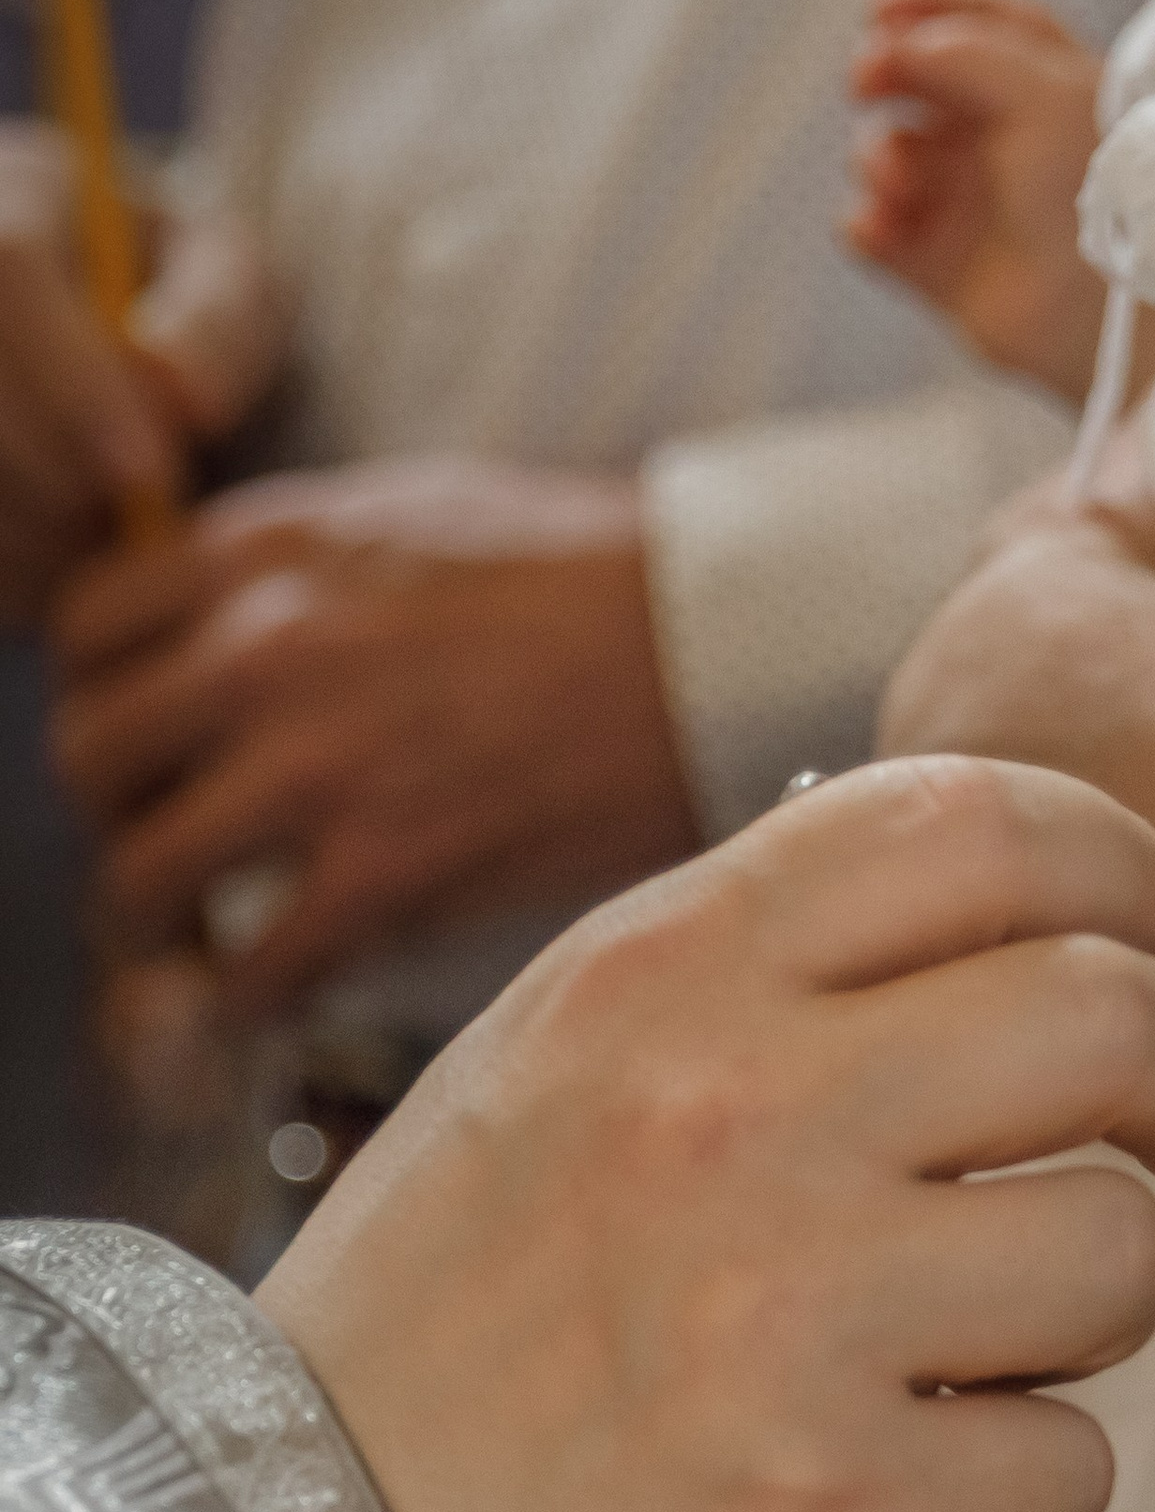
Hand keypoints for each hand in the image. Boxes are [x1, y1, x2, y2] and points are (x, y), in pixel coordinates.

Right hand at [0, 124, 281, 621]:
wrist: (124, 325)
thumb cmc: (187, 299)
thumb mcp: (233, 284)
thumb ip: (222, 321)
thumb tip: (176, 390)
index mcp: (15, 181)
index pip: (6, 264)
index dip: (74, 385)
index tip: (150, 476)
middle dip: (53, 474)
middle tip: (132, 528)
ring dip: (24, 531)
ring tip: (102, 549)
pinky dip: (0, 567)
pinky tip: (53, 570)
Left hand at [50, 455, 699, 1015]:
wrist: (712, 642)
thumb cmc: (589, 574)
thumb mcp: (410, 511)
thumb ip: (296, 564)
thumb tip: (223, 624)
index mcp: (263, 549)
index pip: (85, 631)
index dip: (102, 695)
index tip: (140, 739)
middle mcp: (262, 648)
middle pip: (90, 757)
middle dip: (118, 813)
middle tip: (167, 844)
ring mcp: (318, 764)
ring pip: (141, 875)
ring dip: (159, 922)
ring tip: (198, 940)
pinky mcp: (388, 867)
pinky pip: (254, 968)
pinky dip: (249, 1000)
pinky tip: (278, 995)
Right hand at [257, 757, 1154, 1511]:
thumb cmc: (468, 1310)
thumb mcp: (567, 1048)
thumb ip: (779, 957)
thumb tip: (1053, 906)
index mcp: (667, 972)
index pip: (983, 822)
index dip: (1138, 872)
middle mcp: (732, 1115)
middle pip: (1115, 1014)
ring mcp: (789, 1317)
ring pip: (1121, 1255)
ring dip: (1097, 1308)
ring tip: (986, 1345)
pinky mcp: (836, 1511)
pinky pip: (1073, 1472)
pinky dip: (1026, 1493)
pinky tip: (916, 1491)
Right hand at [846, 0, 1122, 401]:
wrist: (1104, 315)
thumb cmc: (1093, 195)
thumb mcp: (1043, 97)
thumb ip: (967, 53)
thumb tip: (897, 45)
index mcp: (1045, 89)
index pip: (980, 25)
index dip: (927, 9)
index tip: (879, 12)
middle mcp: (1004, 140)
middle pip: (918, 84)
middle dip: (883, 74)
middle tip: (862, 83)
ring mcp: (970, 204)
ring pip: (889, 155)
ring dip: (877, 158)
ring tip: (899, 183)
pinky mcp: (941, 269)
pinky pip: (876, 235)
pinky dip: (865, 227)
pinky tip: (877, 229)